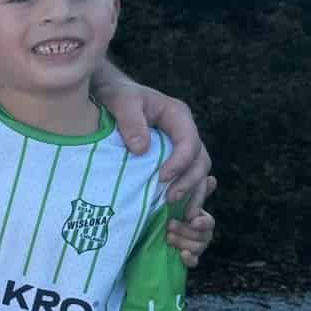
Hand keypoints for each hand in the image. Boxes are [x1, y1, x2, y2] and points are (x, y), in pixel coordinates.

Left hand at [102, 80, 212, 216]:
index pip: (189, 142)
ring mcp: (180, 147)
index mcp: (177, 115)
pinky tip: (177, 212)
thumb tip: (140, 150)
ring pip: (198, 173)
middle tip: (170, 199)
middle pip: (200, 160)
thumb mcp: (121, 102)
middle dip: (189, 182)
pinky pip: (186, 178)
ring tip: (183, 214)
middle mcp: (184, 132)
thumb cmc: (116, 96)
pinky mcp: (172, 160)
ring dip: (193, 193)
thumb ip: (130, 121)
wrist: (110, 96)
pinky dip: (186, 195)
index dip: (180, 162)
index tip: (162, 178)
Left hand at [164, 176, 216, 268]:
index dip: (203, 223)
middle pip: (204, 236)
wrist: (147, 232)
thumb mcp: (178, 200)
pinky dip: (189, 259)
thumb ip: (193, 191)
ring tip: (168, 237)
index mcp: (200, 220)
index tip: (193, 220)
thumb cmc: (166, 211)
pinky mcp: (186, 259)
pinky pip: (194, 262)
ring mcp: (194, 247)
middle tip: (169, 225)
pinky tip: (182, 255)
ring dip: (184, 242)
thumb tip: (211, 178)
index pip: (208, 223)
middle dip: (186, 231)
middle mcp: (200, 234)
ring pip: (198, 248)